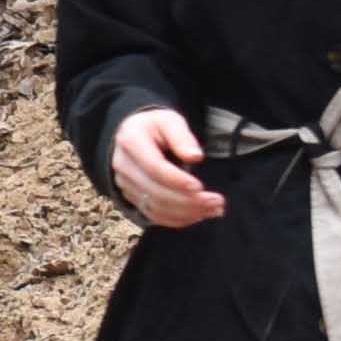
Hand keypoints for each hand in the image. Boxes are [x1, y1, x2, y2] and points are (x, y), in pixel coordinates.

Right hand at [106, 106, 222, 229]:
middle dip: (188, 201)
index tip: (200, 187)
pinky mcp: (131, 198)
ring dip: (186, 212)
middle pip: (155, 192)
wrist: (132, 134)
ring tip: (213, 209)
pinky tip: (198, 215)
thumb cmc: (154, 127)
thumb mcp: (169, 120)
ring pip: (155, 208)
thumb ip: (181, 136)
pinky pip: (153, 216)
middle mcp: (123, 166)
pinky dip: (177, 219)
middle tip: (217, 202)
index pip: (155, 168)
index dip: (178, 181)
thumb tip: (195, 157)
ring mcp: (125, 185)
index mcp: (131, 142)